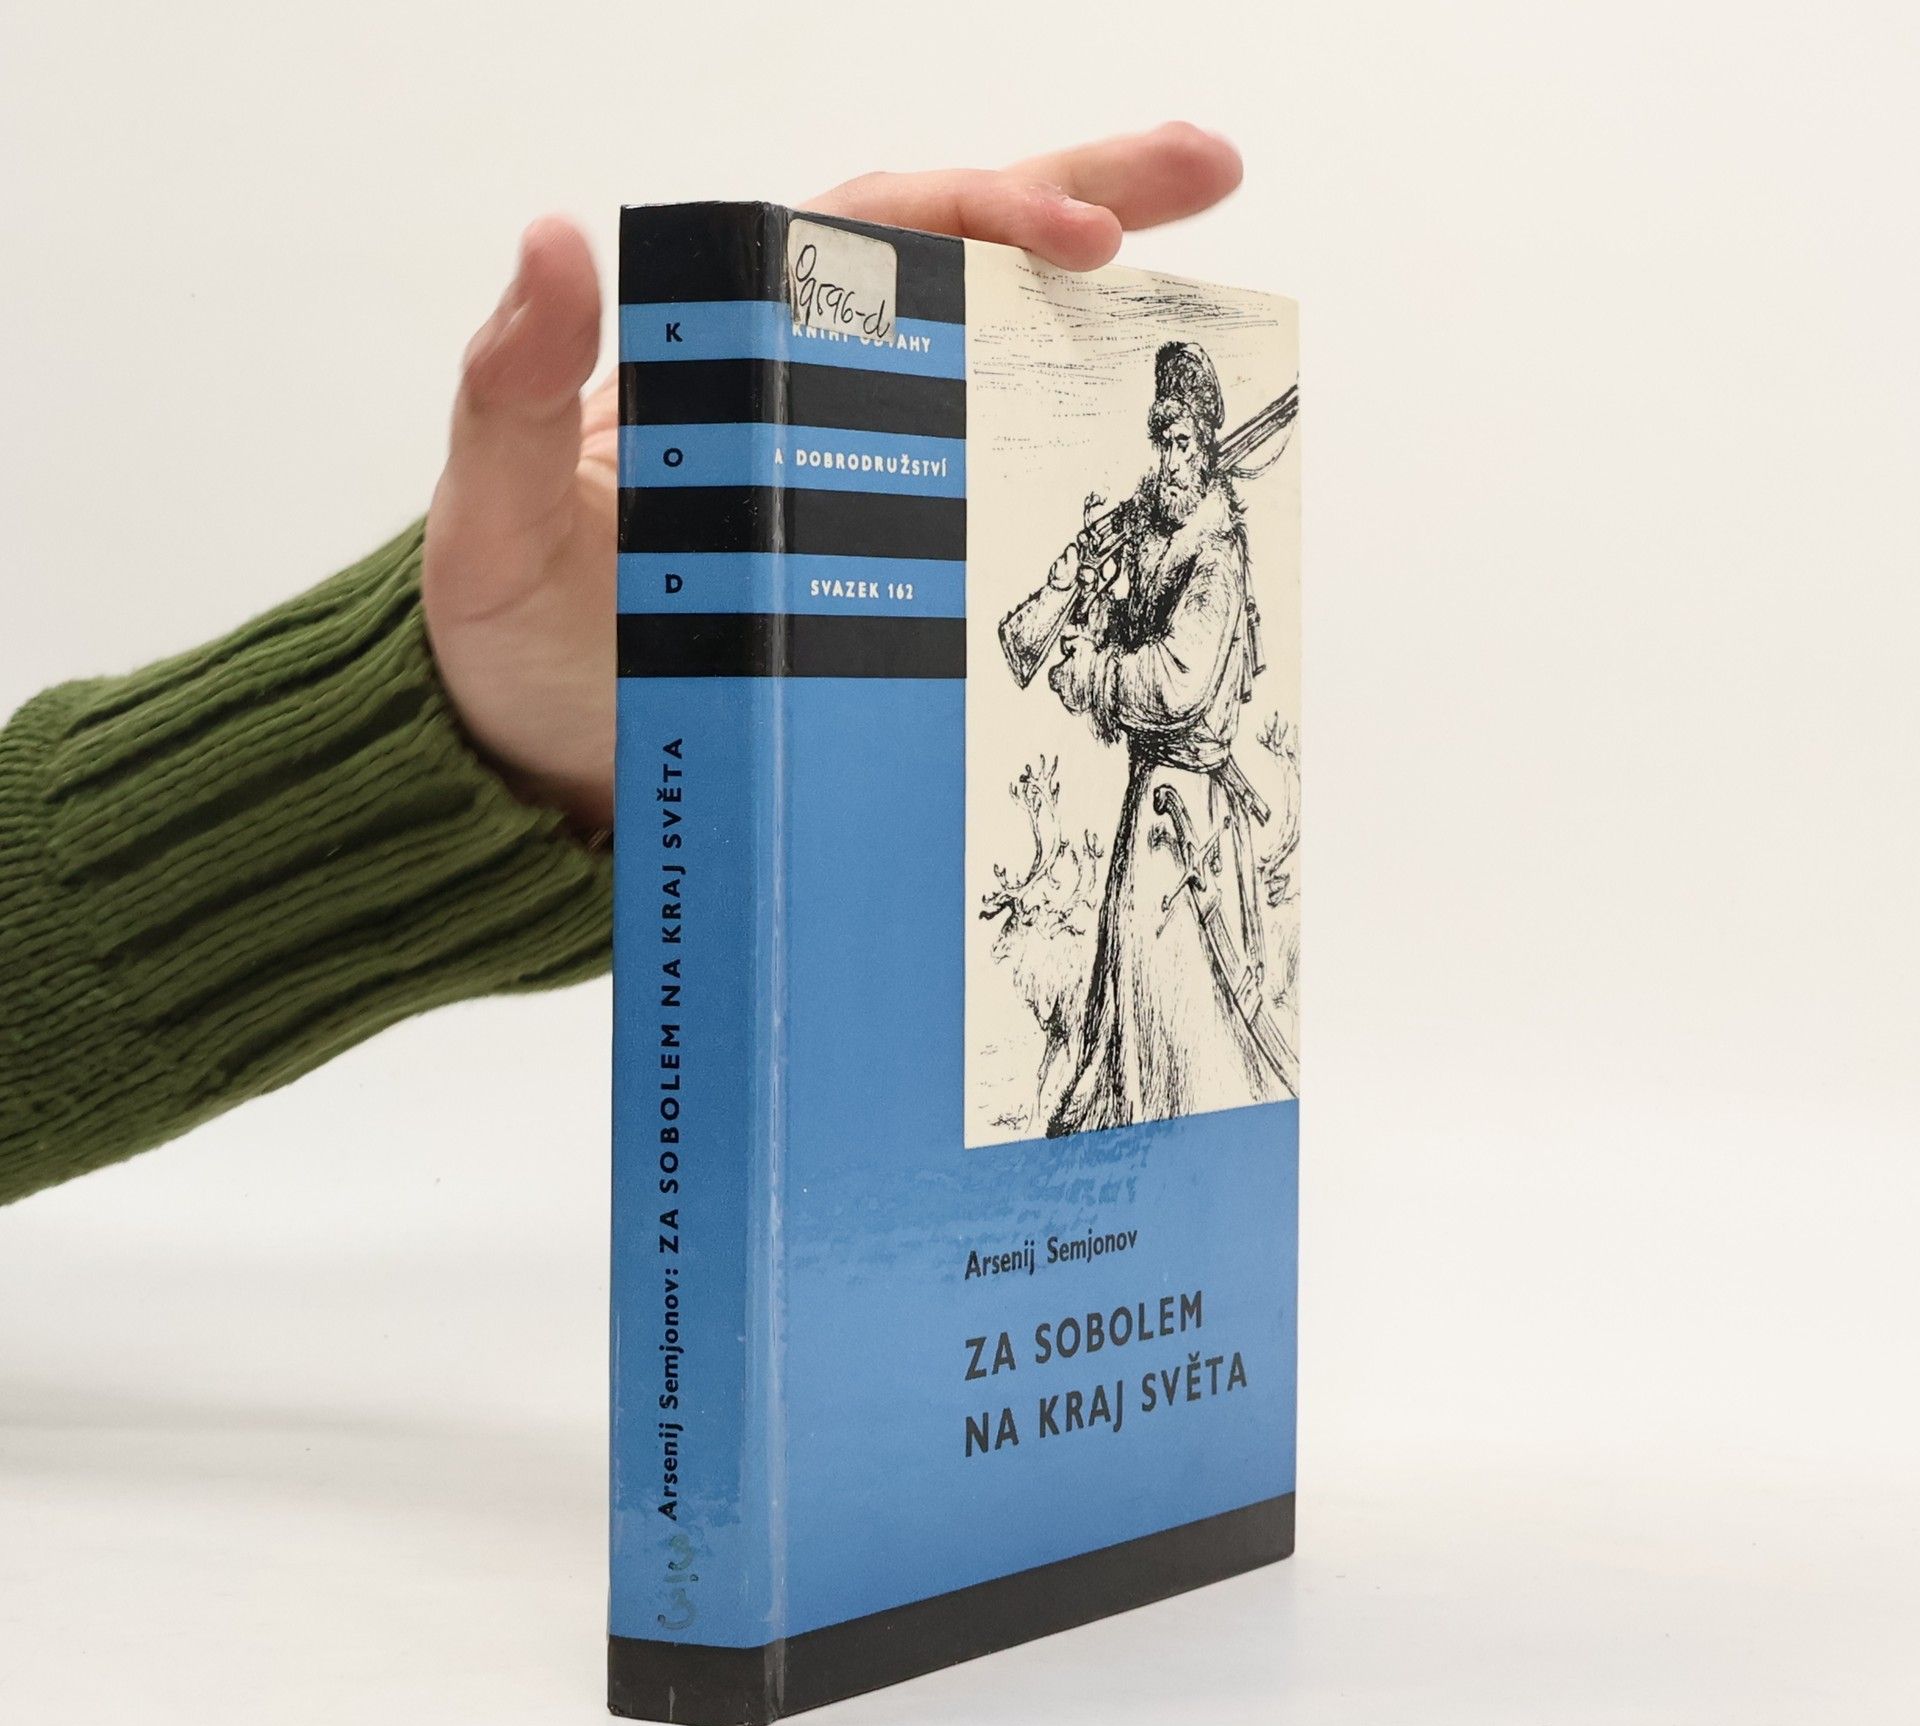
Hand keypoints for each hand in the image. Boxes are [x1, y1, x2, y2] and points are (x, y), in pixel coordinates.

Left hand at [421, 123, 1243, 833]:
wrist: (540, 766)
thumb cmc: (513, 641)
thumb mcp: (499, 519)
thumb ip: (515, 393)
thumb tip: (556, 242)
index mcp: (723, 350)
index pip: (866, 237)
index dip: (979, 213)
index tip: (1078, 233)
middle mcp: (799, 389)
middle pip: (953, 263)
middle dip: (1081, 201)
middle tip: (1205, 170)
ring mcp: (849, 478)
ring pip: (983, 367)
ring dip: (1094, 327)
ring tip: (1212, 296)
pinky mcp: (879, 568)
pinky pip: (983, 498)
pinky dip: (1060, 470)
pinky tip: (1130, 467)